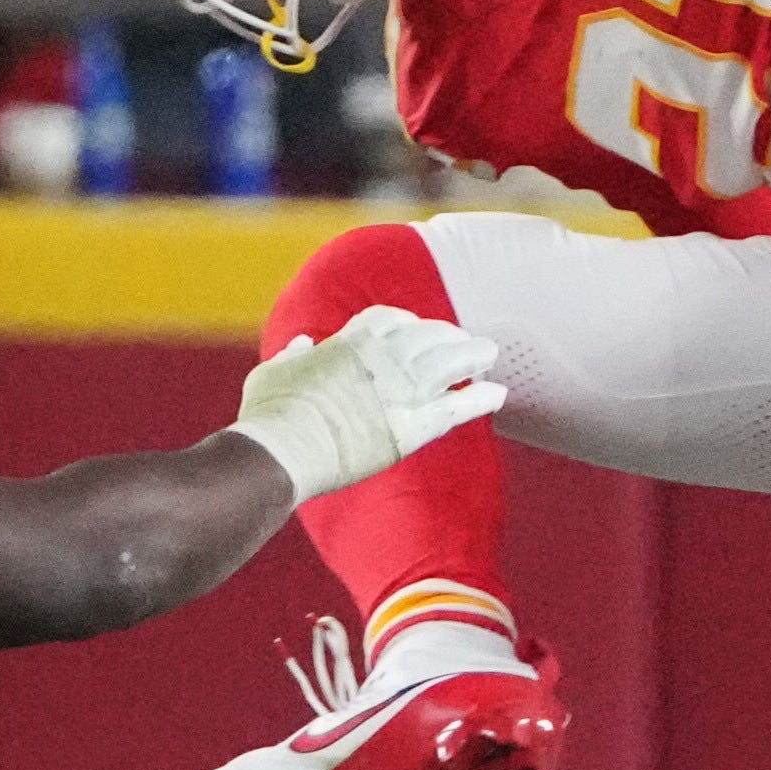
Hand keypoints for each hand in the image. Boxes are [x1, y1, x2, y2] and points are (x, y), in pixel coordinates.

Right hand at [230, 303, 507, 503]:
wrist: (283, 449)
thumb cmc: (271, 414)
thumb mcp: (274, 370)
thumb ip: (294, 355)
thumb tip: (302, 344)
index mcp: (351, 341)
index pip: (393, 320)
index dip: (410, 323)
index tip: (418, 330)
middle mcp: (385, 358)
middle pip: (431, 336)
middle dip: (450, 335)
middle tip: (465, 341)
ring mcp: (405, 389)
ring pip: (453, 362)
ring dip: (474, 355)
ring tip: (489, 355)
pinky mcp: (417, 424)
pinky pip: (461, 405)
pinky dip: (483, 397)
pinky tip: (499, 393)